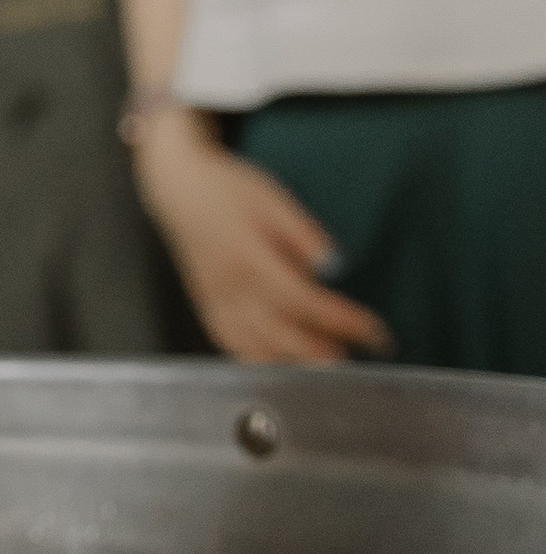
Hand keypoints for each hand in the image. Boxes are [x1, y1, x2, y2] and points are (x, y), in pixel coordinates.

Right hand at [134, 112, 389, 364]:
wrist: (178, 189)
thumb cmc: (228, 190)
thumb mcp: (272, 199)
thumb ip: (303, 234)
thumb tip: (334, 266)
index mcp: (250, 259)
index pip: (305, 301)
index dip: (342, 320)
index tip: (374, 330)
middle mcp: (231, 288)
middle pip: (283, 334)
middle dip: (326, 350)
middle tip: (361, 354)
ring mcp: (216, 302)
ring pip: (256, 348)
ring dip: (295, 363)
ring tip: (330, 365)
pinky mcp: (206, 307)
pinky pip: (231, 345)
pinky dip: (259, 360)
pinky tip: (283, 362)